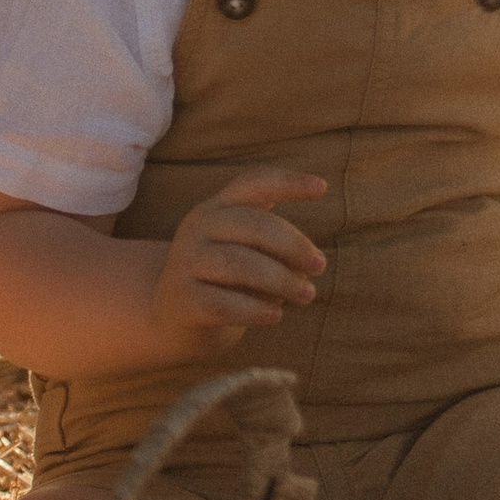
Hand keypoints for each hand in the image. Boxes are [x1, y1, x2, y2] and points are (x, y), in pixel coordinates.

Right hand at [149, 168, 326, 352]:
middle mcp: (199, 226)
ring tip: (307, 295)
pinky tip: (275, 316)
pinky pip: (224, 303)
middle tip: (320, 266)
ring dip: (281, 280)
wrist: (177, 312)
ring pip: (240, 265)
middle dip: (294, 246)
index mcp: (220, 206)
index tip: (322, 188)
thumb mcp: (253, 252)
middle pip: (254, 225)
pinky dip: (255, 310)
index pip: (254, 183)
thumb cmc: (229, 275)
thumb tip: (303, 269)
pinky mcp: (182, 298)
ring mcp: (186, 261)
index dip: (288, 182)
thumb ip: (278, 251)